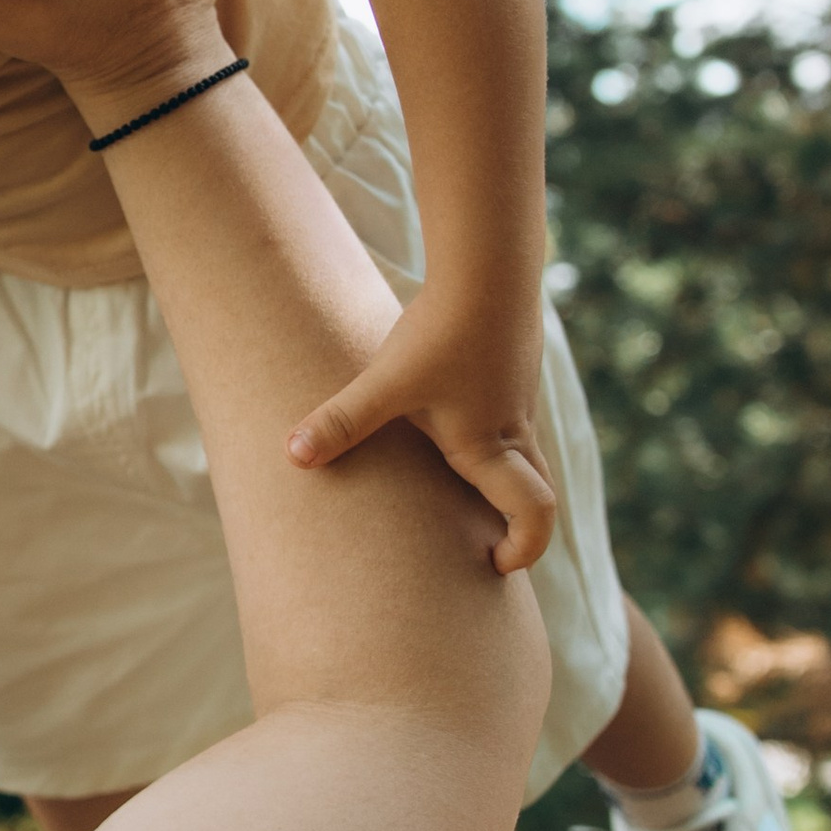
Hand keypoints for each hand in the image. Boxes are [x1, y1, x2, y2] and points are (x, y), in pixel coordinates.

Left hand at [286, 273, 555, 573]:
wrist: (488, 266)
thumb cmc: (442, 330)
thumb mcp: (386, 381)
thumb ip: (342, 420)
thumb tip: (292, 456)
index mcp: (488, 447)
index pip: (533, 513)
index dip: (523, 548)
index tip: (495, 565)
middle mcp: (513, 429)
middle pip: (538, 491)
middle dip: (519, 525)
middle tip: (486, 545)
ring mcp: (519, 398)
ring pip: (524, 454)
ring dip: (502, 480)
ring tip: (453, 487)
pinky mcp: (512, 369)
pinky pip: (512, 419)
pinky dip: (494, 439)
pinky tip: (450, 417)